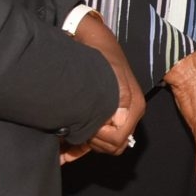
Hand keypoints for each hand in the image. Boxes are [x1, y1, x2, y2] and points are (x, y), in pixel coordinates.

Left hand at [59, 12, 144, 163]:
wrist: (94, 43)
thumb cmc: (103, 58)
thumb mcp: (113, 76)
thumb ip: (120, 98)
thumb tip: (117, 121)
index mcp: (133, 108)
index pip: (118, 139)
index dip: (100, 137)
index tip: (84, 126)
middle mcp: (127, 115)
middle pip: (112, 146)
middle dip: (93, 143)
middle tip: (74, 131)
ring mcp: (115, 118)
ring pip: (102, 146)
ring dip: (83, 145)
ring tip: (64, 137)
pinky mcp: (104, 118)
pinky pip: (93, 142)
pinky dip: (77, 149)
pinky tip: (62, 152)